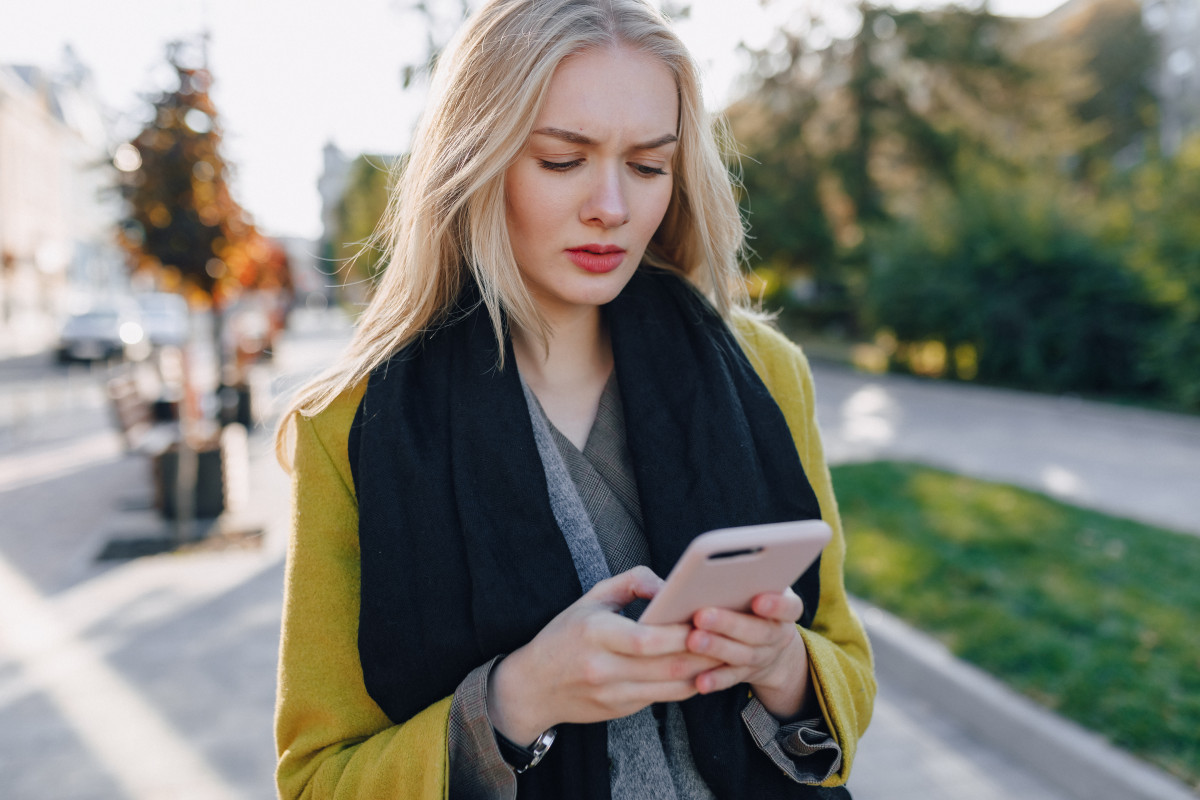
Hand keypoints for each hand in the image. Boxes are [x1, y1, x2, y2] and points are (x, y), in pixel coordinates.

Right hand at [487, 566, 721, 744]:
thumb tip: (668, 585)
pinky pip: (663, 700)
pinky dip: (686, 687)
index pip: (646, 639)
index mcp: (595, 634)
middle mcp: (604, 668)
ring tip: (726, 656)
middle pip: (667, 667)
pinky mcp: (619, 711)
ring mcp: (612, 694)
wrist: (532, 686)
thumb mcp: (591, 598)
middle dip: (703, 654)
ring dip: (703, 674)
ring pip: (671, 689)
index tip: (706, 621)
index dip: (681, 634)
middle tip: (731, 638)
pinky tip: (703, 672)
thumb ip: (632, 582)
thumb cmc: (564, 635)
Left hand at [684, 588, 813, 719]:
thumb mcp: (762, 590)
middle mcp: (778, 636)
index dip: (776, 605)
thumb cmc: (756, 604)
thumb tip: (715, 574)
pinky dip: (715, 679)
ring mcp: (764, 657)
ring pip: (743, 655)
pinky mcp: (747, 674)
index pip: (789, 608)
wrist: (773, 647)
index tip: (758, 600)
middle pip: (759, 632)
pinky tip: (700, 680)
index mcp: (786, 612)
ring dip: (717, 648)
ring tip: (693, 640)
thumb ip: (747, 583)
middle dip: (729, 624)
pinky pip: (731, 678)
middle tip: (701, 616)